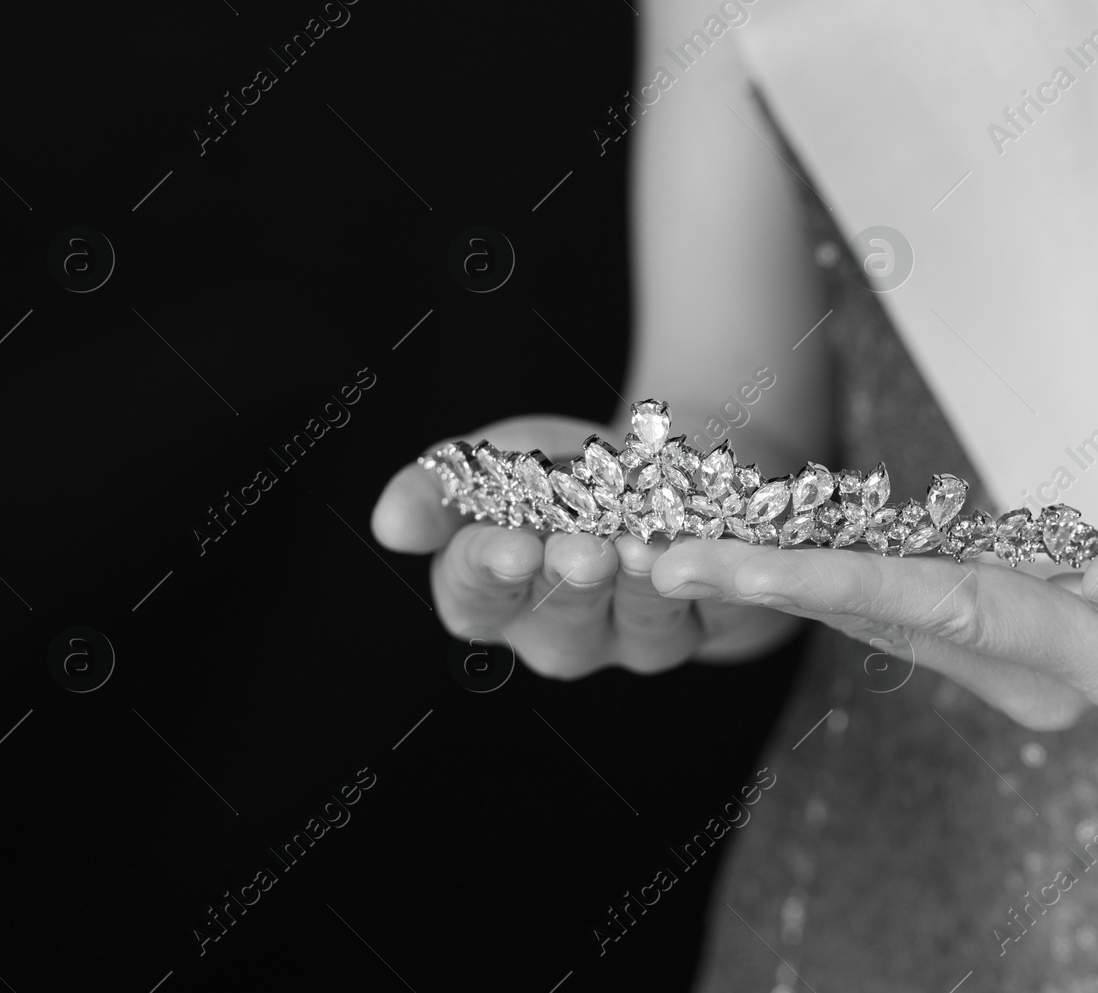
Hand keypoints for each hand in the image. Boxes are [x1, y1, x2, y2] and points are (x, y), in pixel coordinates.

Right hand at [370, 415, 802, 678]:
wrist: (668, 461)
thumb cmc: (566, 469)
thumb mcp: (497, 459)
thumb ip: (438, 488)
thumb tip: (388, 525)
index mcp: (500, 597)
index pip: (476, 599)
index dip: (489, 573)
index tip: (508, 547)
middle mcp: (566, 631)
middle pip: (560, 621)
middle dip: (569, 582)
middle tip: (579, 551)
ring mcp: (638, 638)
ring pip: (637, 623)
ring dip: (636, 583)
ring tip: (636, 545)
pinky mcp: (709, 622)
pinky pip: (705, 610)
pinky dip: (698, 579)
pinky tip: (690, 552)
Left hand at [650, 482, 1097, 728]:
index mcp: (1097, 649)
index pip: (941, 604)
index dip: (834, 577)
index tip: (737, 560)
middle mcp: (1041, 670)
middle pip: (886, 613)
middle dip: (771, 583)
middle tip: (658, 554)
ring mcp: (1022, 665)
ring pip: (885, 615)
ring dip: (783, 583)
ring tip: (680, 549)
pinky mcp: (1016, 643)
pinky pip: (909, 610)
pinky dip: (835, 577)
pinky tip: (771, 554)